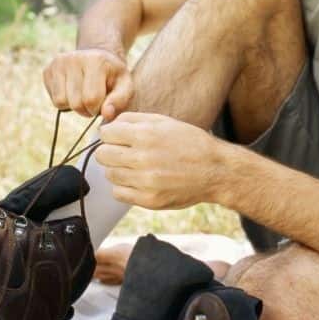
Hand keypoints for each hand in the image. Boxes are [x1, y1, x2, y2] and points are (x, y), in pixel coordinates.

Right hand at [43, 48, 132, 119]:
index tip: (103, 103)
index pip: (91, 99)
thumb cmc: (113, 75)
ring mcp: (58, 63)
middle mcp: (73, 59)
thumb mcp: (125, 86)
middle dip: (85, 109)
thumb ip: (119, 101)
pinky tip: (73, 92)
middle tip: (93, 101)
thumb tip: (106, 114)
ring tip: (83, 96)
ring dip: (73, 106)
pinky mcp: (47, 70)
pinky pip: (53, 99)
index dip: (97, 108)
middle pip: (75, 103)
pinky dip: (64, 101)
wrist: (97, 57)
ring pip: (60, 102)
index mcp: (96, 61)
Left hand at [95, 112, 230, 209]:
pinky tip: (137, 180)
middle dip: (110, 151)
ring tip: (134, 166)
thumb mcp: (164, 121)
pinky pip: (118, 193)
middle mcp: (143, 158)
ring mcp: (145, 181)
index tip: (116, 137)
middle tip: (123, 152)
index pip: (106, 134)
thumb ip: (133, 119)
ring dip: (117, 169)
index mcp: (146, 135)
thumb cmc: (190, 143)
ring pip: (109, 174)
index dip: (109, 134)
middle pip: (103, 155)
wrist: (215, 170)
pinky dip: (123, 186)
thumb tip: (108, 125)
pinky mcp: (149, 200)